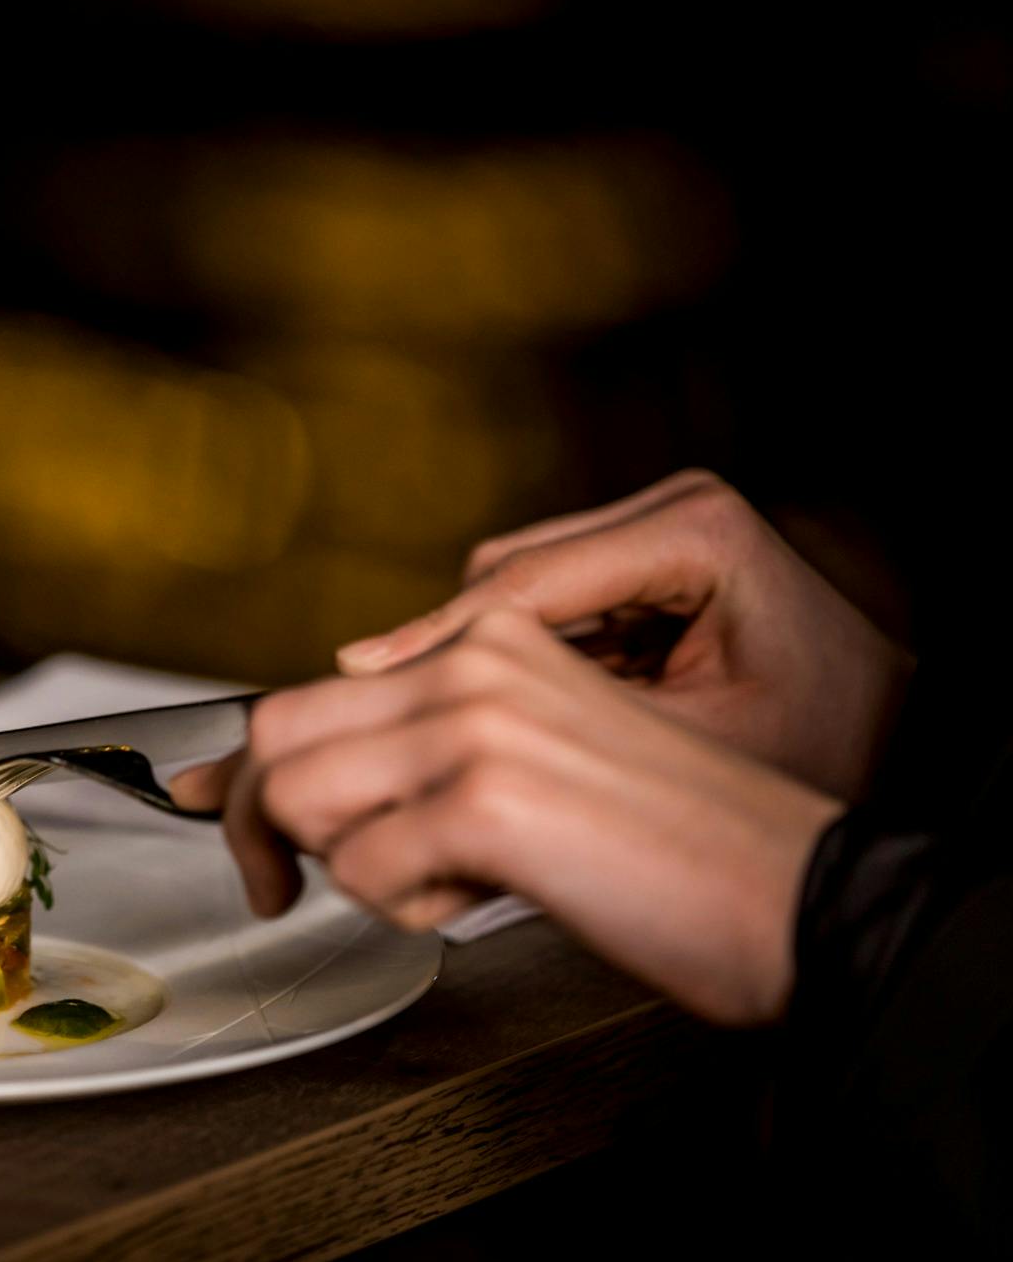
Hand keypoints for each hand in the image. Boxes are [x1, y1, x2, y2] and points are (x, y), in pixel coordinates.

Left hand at [171, 608, 844, 1024]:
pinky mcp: (487, 802)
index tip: (201, 804)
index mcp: (491, 644)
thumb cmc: (671, 851)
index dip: (239, 764)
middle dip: (253, 822)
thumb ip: (425, 758)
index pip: (311, 693)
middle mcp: (475, 667)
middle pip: (277, 735)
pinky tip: (480, 901)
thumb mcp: (533, 770)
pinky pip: (361, 870)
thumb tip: (293, 794)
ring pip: (300, 798)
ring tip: (439, 887)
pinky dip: (401, 910)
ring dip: (346, 869)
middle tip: (275, 888)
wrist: (797, 895)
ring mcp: (476, 727)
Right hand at [335, 470, 911, 800]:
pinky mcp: (645, 570)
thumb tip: (434, 714)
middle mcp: (672, 511)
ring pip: (515, 589)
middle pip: (507, 573)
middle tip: (386, 714)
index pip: (526, 581)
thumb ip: (559, 716)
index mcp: (693, 531)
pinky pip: (548, 608)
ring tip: (438, 730)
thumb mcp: (681, 740)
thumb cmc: (821, 749)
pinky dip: (518, 663)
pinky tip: (495, 719)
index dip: (435, 638)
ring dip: (479, 659)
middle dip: (448, 649)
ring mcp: (657, 535)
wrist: (902, 750)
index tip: (359, 675)